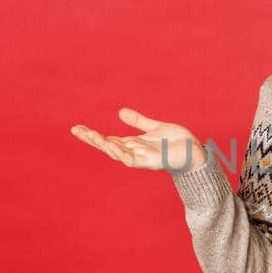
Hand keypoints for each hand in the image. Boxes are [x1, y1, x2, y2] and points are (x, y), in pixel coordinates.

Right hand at [70, 107, 206, 171]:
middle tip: (76, 130)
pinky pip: (132, 159)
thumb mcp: (155, 128)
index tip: (77, 128)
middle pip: (108, 146)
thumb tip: (120, 112)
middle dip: (92, 139)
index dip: (93, 135)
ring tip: (89, 135)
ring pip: (116, 152)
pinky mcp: (151, 161)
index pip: (108, 139)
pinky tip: (111, 144)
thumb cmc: (177, 143)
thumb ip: (139, 121)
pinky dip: (121, 152)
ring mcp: (141, 158)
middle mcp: (134, 152)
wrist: (195, 153)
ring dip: (102, 144)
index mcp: (134, 144)